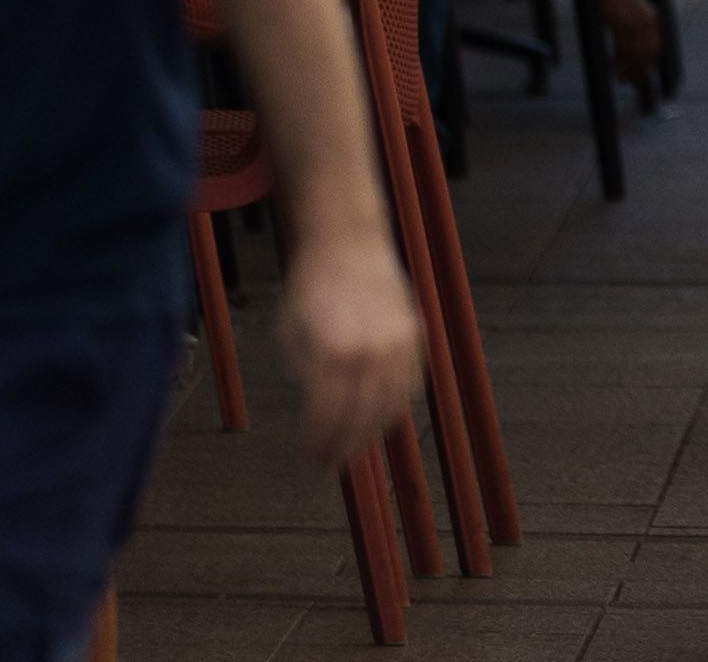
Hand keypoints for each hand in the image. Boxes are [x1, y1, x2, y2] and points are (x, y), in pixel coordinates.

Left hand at [275, 226, 423, 466]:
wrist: (348, 242)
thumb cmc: (311, 287)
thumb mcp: (291, 335)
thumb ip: (307, 376)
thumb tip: (319, 411)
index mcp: (334, 352)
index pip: (328, 416)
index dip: (318, 443)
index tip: (309, 458)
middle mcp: (372, 350)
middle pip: (362, 417)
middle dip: (345, 446)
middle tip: (330, 464)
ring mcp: (399, 342)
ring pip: (392, 404)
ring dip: (372, 431)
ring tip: (354, 445)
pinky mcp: (416, 334)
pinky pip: (411, 383)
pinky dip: (397, 405)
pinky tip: (380, 416)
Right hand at [603, 0, 665, 90]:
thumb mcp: (633, 11)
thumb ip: (639, 27)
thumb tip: (635, 50)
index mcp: (654, 18)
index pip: (656, 47)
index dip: (649, 64)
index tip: (641, 74)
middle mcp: (649, 21)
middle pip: (649, 54)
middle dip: (640, 71)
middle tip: (629, 81)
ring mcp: (636, 23)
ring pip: (636, 55)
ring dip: (628, 70)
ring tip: (619, 78)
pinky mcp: (622, 24)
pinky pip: (622, 49)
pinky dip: (618, 61)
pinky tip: (612, 67)